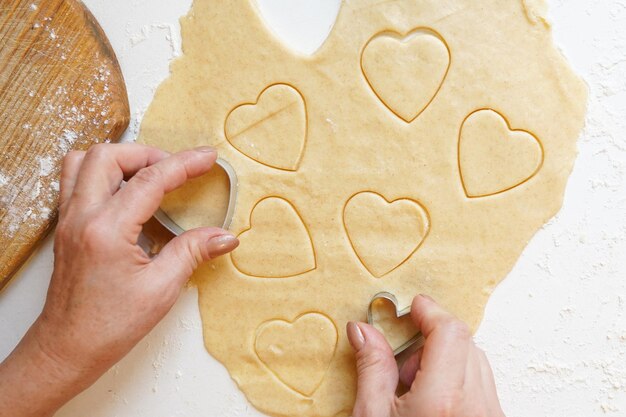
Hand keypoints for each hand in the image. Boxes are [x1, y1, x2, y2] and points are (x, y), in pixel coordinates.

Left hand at [0, 144, 238, 416]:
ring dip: (120, 158)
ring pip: (84, 162)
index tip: (208, 158)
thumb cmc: (110, 326)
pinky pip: (76, 180)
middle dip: (147, 153)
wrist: (68, 348)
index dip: (184, 164)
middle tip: (176, 168)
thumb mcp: (161, 289)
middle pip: (108, 156)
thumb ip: (192, 252)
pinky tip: (125, 192)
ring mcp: (68, 220)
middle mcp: (81, 217)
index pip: (149, 181)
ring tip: (149, 174)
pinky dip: (103, 173)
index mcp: (106, 231)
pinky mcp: (65, 227)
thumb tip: (225, 236)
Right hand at [347, 295, 504, 416]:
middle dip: (430, 341)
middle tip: (402, 363)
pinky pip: (480, 384)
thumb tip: (365, 331)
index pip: (449, 332)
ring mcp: (489, 415)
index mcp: (443, 400)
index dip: (429, 311)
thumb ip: (372, 367)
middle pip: (463, 343)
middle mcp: (475, 406)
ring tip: (415, 389)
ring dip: (444, 360)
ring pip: (474, 362)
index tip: (412, 307)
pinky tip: (432, 403)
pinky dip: (456, 380)